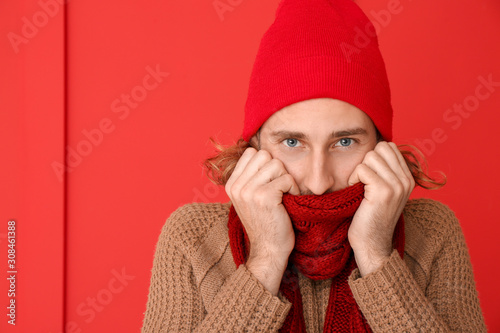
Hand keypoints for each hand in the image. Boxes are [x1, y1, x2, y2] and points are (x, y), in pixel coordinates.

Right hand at [225, 147, 299, 294]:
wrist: (268, 250)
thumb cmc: (265, 223)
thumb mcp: (250, 198)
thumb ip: (250, 177)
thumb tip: (262, 152)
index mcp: (232, 184)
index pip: (252, 153)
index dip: (266, 164)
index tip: (270, 182)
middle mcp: (237, 186)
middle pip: (265, 155)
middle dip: (277, 170)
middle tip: (279, 188)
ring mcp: (249, 191)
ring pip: (277, 165)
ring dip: (286, 179)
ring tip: (284, 196)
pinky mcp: (264, 196)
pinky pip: (287, 178)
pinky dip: (293, 189)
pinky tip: (289, 202)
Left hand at [347, 141, 414, 276]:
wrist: (371, 244)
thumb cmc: (370, 217)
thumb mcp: (384, 191)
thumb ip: (385, 171)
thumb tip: (376, 147)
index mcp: (408, 178)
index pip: (389, 147)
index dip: (373, 157)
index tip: (368, 176)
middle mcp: (406, 180)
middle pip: (381, 147)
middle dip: (366, 161)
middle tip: (363, 181)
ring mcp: (396, 185)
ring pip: (371, 156)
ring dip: (359, 170)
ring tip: (360, 187)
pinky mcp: (383, 191)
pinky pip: (362, 169)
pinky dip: (353, 178)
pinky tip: (356, 191)